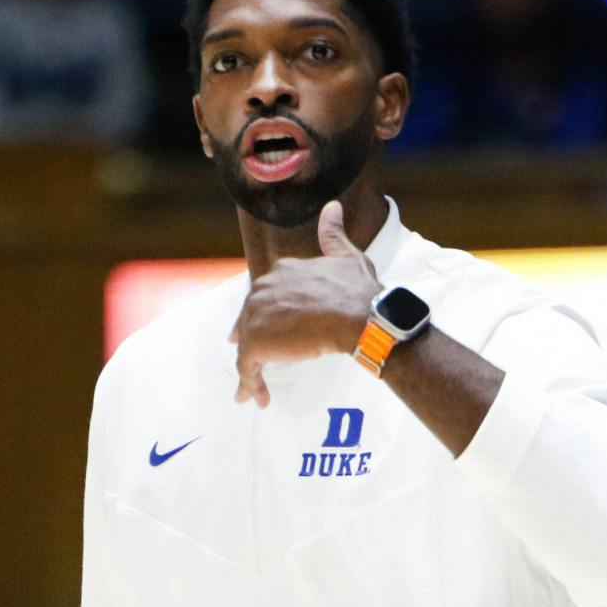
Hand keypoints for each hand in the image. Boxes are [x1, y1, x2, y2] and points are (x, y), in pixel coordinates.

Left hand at [229, 199, 377, 406]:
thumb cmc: (359, 291)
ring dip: (250, 368)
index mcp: (282, 270)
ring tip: (252, 388)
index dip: (262, 311)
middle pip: (249, 317)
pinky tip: (253, 398)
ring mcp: (258, 315)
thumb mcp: (347, 256)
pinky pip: (247, 367)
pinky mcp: (257, 342)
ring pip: (246, 344)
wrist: (360, 317)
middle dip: (247, 336)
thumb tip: (332, 208)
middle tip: (249, 357)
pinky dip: (248, 384)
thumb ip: (333, 234)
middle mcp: (264, 288)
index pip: (265, 292)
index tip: (264, 325)